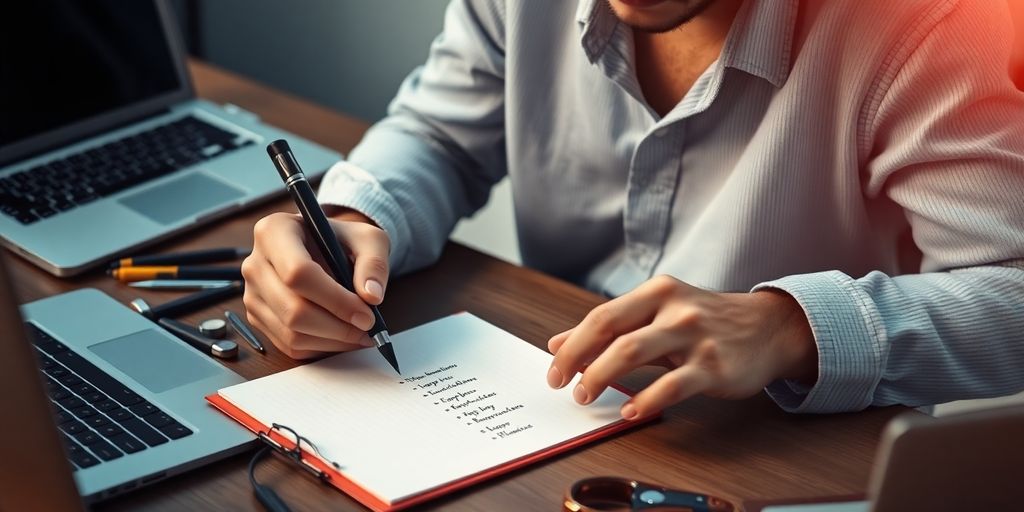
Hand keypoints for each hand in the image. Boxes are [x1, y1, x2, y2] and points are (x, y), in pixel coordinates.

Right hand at [241, 209, 389, 358]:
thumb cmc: (342, 240)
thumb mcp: (367, 239)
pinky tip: (342, 337)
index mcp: (275, 232)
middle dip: (337, 326)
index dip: (335, 299)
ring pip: (291, 333)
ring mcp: (252, 294)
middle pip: (293, 309)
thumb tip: (371, 296)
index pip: (299, 273)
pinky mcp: (257, 318)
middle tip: (369, 328)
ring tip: (361, 334)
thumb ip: (374, 263)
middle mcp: (255, 264)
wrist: (323, 248)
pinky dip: (321, 347)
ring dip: (332, 341)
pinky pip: (289, 345)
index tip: (366, 314)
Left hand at [546, 275, 815, 419]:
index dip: (572, 344)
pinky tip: (629, 412)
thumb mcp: (659, 314)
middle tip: (562, 385)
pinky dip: (644, 400)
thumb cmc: (707, 322)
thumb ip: (612, 328)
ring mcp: (694, 336)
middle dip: (578, 360)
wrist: (769, 328)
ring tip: (586, 397)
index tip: (554, 369)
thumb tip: (559, 343)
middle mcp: (673, 308)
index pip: (601, 316)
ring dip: (600, 376)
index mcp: (656, 292)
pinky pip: (671, 385)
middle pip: (610, 330)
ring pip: (633, 352)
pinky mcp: (713, 366)